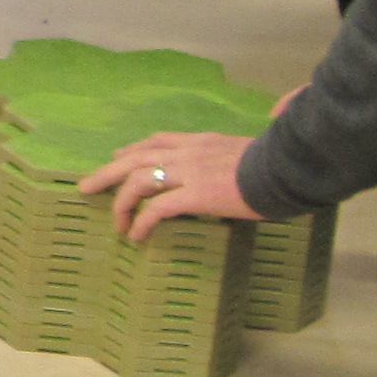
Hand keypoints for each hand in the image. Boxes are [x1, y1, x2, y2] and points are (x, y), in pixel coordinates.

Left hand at [80, 129, 263, 238]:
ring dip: (121, 203)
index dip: (134, 149)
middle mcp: (189, 151)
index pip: (159, 140)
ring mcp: (189, 172)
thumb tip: (250, 151)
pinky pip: (156, 208)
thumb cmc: (280, 162)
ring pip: (137, 181)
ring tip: (116, 224)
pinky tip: (136, 236)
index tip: (118, 156)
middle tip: (87, 186)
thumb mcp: (256, 148)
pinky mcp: (195, 194)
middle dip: (107, 172)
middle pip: (135, 157)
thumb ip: (242, 150)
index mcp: (202, 140)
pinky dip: (141, 222)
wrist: (289, 168)